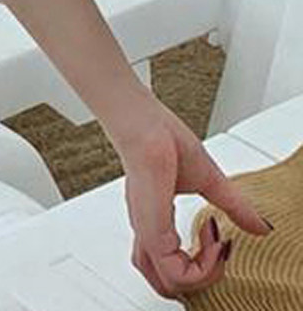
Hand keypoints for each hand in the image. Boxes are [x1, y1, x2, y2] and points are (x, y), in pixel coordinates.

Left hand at [105, 93, 271, 298]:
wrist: (141, 117)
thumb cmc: (162, 138)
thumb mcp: (208, 180)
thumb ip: (234, 206)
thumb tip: (259, 225)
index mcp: (156, 223)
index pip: (171, 267)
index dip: (203, 265)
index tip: (221, 237)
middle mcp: (148, 229)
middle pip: (163, 282)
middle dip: (202, 280)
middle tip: (220, 253)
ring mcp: (147, 227)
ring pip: (166, 281)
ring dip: (201, 276)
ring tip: (216, 248)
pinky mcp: (150, 222)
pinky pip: (170, 266)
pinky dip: (200, 264)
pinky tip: (213, 234)